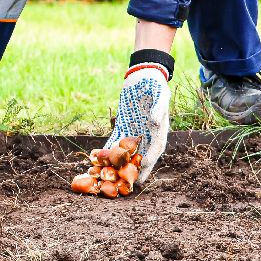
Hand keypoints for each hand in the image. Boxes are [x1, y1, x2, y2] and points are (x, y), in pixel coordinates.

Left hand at [104, 63, 170, 179]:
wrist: (142, 75)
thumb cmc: (154, 84)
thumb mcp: (159, 93)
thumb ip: (159, 108)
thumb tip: (156, 122)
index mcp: (159, 128)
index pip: (155, 147)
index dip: (149, 159)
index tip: (142, 168)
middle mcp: (147, 133)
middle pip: (142, 155)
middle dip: (136, 170)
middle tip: (129, 185)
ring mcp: (135, 130)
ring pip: (127, 151)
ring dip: (120, 164)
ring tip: (111, 177)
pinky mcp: (123, 126)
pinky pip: (116, 140)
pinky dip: (109, 150)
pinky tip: (100, 158)